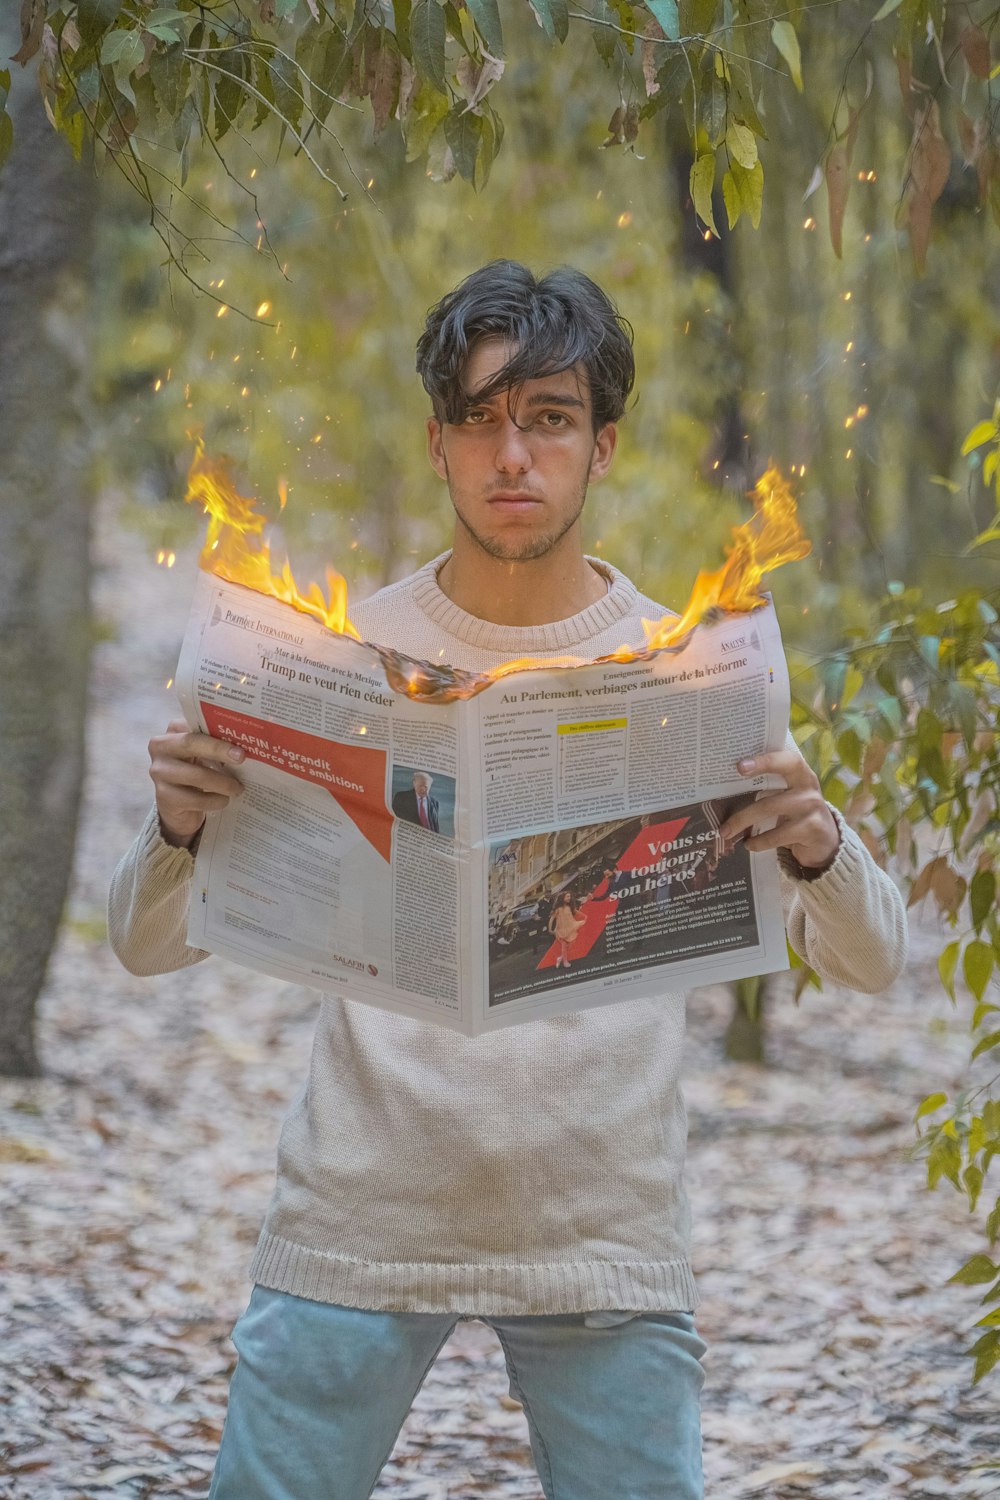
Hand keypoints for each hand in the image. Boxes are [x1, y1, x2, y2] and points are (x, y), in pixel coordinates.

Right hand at [148, 720, 244, 848]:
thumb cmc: (195, 771)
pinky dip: (214, 800)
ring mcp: (159, 772)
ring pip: (195, 775)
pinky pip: (195, 798)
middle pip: (190, 743)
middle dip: (218, 749)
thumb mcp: (203, 755)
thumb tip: (247, 744)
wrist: (178, 805)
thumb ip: (217, 744)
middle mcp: (161, 748)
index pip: (194, 723)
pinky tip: (224, 800)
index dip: (216, 727)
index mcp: (173, 731)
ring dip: (222, 782)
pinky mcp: (163, 796)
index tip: (239, 735)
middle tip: (242, 757)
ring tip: (238, 788)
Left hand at [719, 748, 839, 870]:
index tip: (740, 766)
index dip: (764, 761)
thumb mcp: (790, 794)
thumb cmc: (799, 812)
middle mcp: (808, 788)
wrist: (827, 840)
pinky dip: (759, 842)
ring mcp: (811, 809)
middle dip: (743, 812)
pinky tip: (749, 844)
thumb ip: (770, 786)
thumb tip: (729, 786)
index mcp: (801, 773)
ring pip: (770, 815)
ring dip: (744, 825)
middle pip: (770, 797)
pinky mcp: (811, 830)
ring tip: (726, 833)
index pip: (786, 761)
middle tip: (722, 823)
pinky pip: (777, 836)